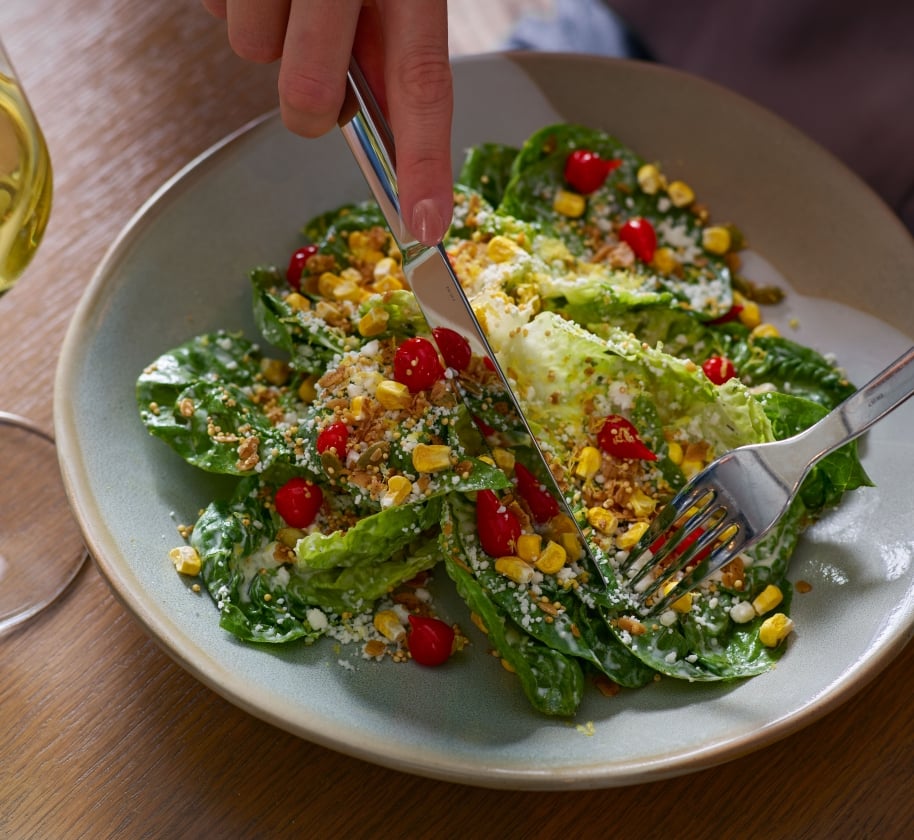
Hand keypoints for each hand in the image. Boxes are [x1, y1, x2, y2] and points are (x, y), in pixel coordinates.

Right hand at [201, 0, 453, 244]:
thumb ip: (392, 43)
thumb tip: (387, 131)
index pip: (423, 85)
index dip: (424, 165)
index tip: (425, 226)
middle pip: (310, 95)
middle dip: (308, 106)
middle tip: (316, 64)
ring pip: (253, 50)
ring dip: (270, 36)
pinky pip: (217, 11)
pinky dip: (238, 1)